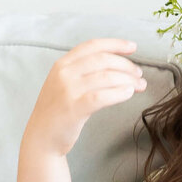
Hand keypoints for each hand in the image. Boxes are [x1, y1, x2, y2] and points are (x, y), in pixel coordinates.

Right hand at [22, 38, 147, 158]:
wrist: (41, 137)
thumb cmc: (58, 111)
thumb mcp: (64, 83)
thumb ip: (84, 72)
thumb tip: (118, 66)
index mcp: (62, 64)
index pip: (92, 46)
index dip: (115, 44)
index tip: (133, 47)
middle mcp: (64, 73)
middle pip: (103, 60)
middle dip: (126, 65)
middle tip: (139, 74)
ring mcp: (68, 90)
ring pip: (106, 77)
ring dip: (128, 80)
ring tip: (140, 85)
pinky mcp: (74, 108)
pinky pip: (102, 96)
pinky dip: (119, 93)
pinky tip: (129, 93)